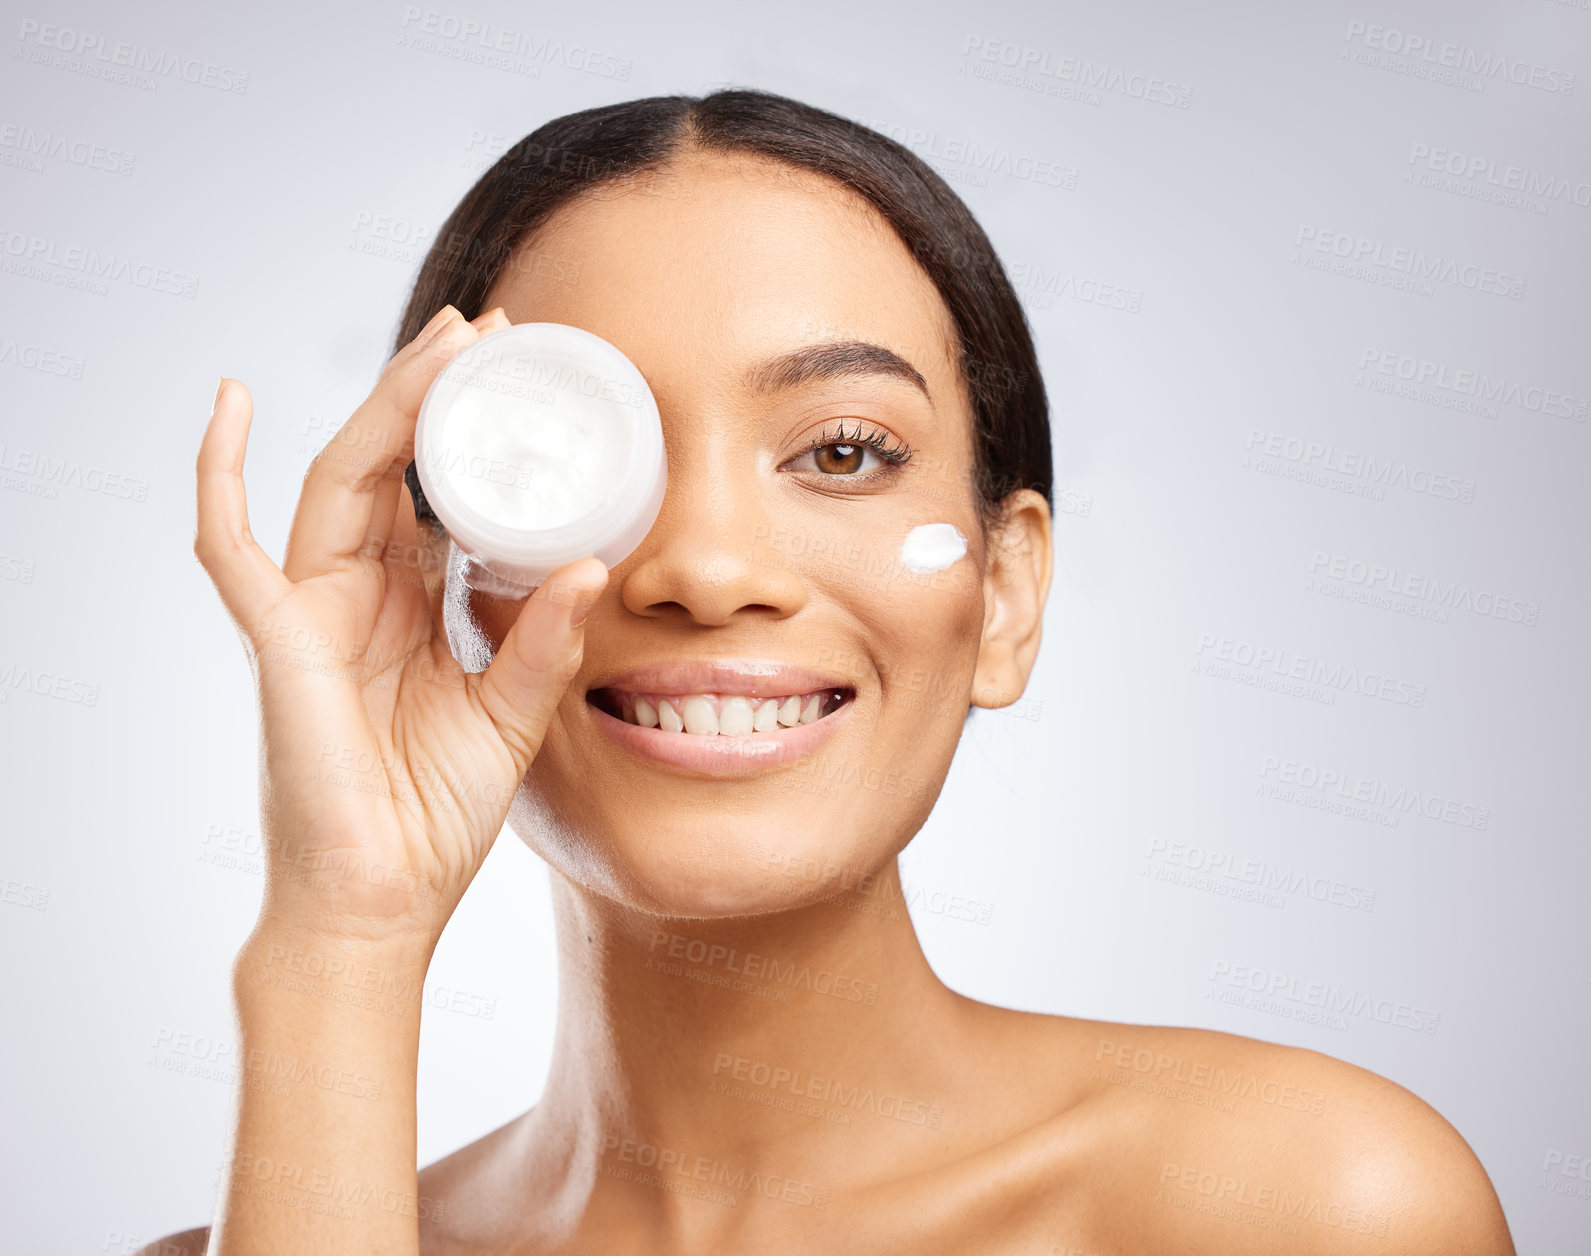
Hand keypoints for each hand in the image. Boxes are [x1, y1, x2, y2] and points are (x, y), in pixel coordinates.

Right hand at [194, 305, 606, 948]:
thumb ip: (542, 641)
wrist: (383, 901)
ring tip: (441, 343)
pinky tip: (229, 402)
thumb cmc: (434, 817)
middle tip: (486, 328)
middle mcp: (358, 598)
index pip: (436, 497)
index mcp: (410, 611)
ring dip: (385, 409)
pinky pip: (229, 545)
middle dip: (433, 395)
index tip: (519, 373)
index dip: (470, 434)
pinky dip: (219, 474)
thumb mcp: (511, 716)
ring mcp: (310, 612)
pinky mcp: (277, 640)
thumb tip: (595, 568)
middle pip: (390, 468)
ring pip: (337, 481)